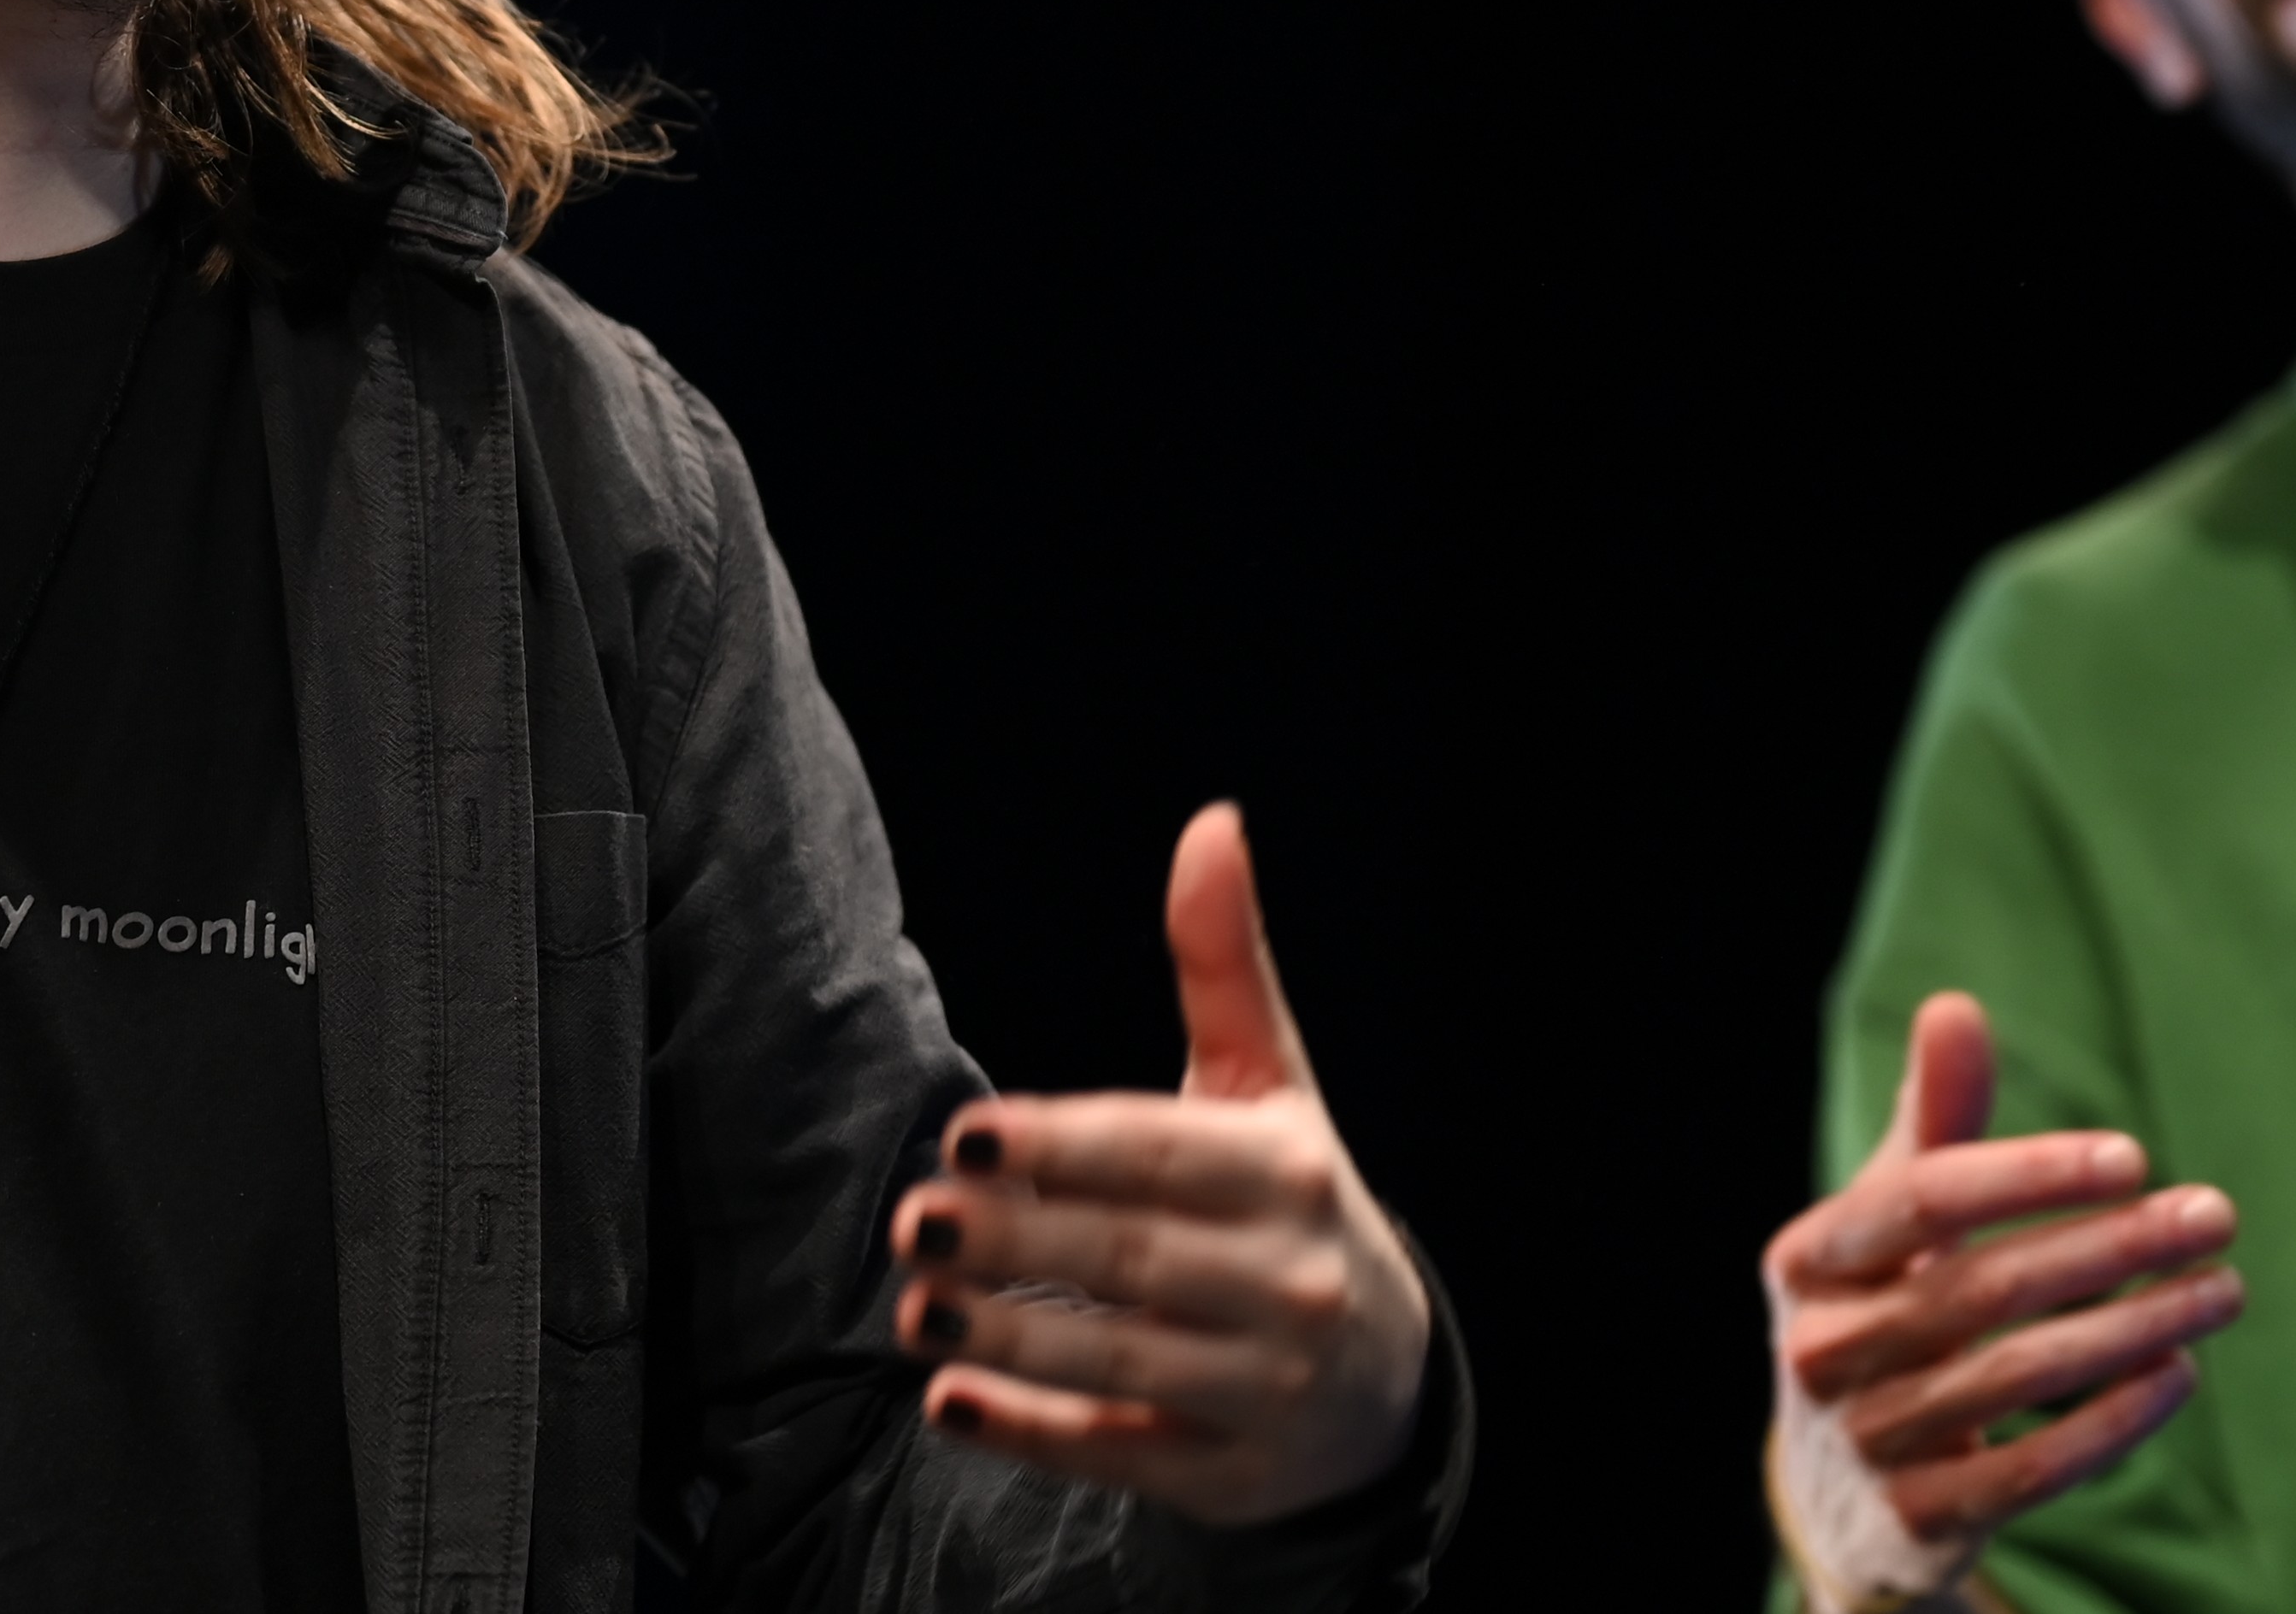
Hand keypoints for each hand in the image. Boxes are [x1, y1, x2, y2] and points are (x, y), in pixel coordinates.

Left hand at [886, 802, 1430, 1525]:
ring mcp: (1265, 1389)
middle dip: (1015, 1242)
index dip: (1058, 1148)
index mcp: (1289, 1175)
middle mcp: (1291, 1283)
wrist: (1384, 1379)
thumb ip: (1222, 963)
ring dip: (1007, 1337)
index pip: (1155, 1156)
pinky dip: (1033, 1433)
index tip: (965, 1138)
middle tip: (910, 1221)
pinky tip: (949, 1403)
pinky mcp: (1228, 1473)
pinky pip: (1120, 1450)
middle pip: (1128, 1259)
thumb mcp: (1267, 1085)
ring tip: (911, 1306)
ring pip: (1120, 1361)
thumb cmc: (1288, 1202)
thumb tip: (1212, 821)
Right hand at [1762, 992, 2237, 1603]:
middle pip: (1979, 1287)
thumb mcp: (1890, 1226)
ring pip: (2016, 1375)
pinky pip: (2034, 1465)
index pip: (1917, 1202)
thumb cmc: (1882, 1314)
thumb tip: (1956, 1007)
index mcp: (1803, 1261)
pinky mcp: (1921, 1517)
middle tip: (2212, 1215)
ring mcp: (1864, 1441)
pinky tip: (2179, 1370)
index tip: (2133, 1155)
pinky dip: (2115, 1418)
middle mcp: (1817, 1351)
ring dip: (2135, 1327)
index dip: (2025, 1174)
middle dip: (2108, 1246)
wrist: (1838, 1491)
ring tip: (2223, 1288)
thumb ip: (1932, 1125)